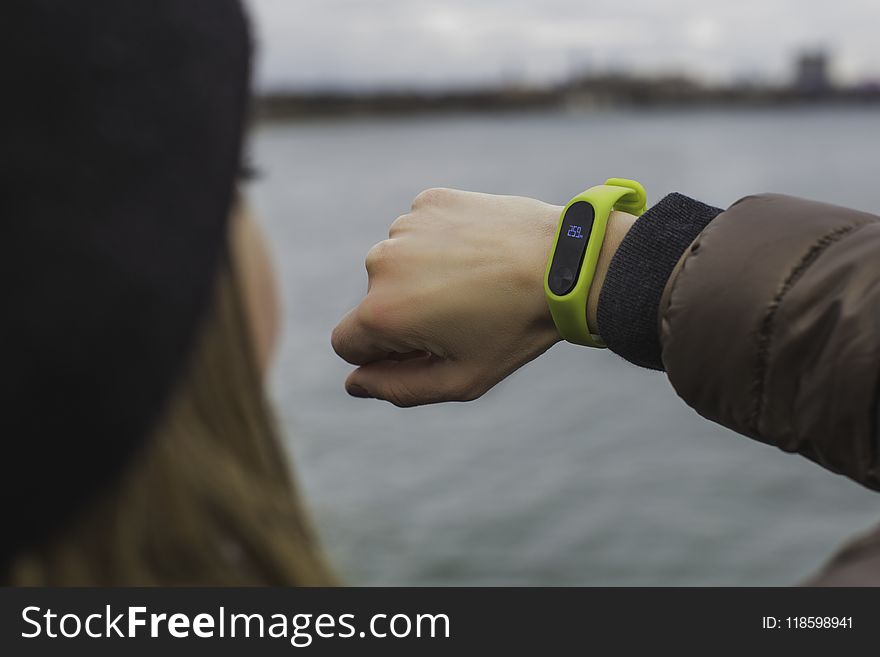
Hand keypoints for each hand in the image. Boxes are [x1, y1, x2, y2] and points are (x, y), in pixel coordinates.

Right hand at [331, 188, 634, 406]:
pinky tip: (478, 252)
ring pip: (397, 265)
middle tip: (465, 315)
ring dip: (423, 277)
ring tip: (476, 282)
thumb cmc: (515, 328)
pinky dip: (439, 244)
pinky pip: (419, 233)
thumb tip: (354, 383)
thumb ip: (398, 389)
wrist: (566, 261)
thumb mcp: (461, 379)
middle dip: (406, 314)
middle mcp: (380, 263)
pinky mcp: (429, 201)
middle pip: (373, 303)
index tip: (427, 348)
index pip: (347, 344)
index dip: (383, 355)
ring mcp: (404, 226)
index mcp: (381, 312)